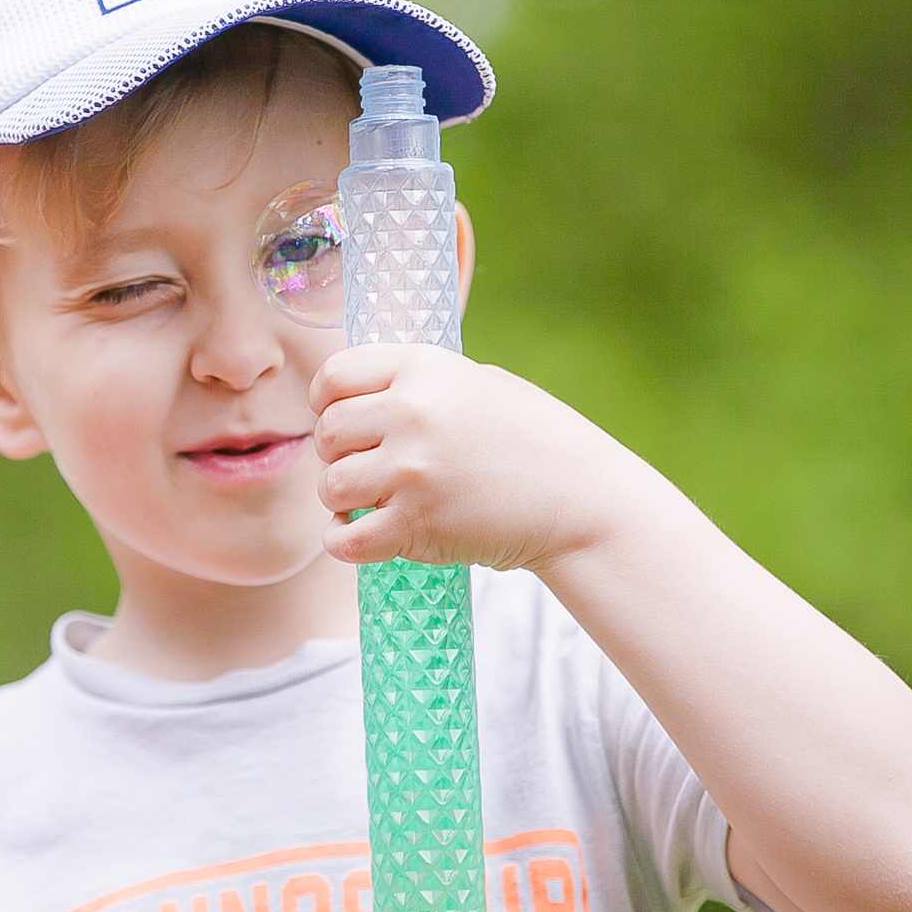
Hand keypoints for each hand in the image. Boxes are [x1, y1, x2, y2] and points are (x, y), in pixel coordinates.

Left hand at [308, 344, 661, 575]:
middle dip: (338, 454)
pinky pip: (344, 540)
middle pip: (326, 433)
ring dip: (343, 500)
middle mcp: (412, 413)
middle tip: (368, 468)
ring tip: (374, 502)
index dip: (326, 403)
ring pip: (330, 487)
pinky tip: (361, 537)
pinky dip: (345, 543)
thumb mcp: (479, 386)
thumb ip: (417, 386)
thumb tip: (355, 396)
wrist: (585, 502)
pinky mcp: (416, 524)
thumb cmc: (537, 442)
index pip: (333, 377)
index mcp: (424, 368)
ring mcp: (411, 470)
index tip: (340, 422)